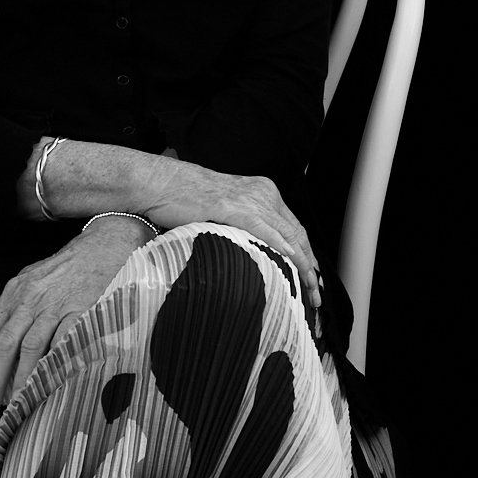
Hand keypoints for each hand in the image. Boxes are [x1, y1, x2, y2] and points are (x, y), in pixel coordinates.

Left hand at [0, 214, 154, 415]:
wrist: (101, 248)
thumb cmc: (61, 270)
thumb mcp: (22, 284)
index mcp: (12, 294)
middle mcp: (30, 299)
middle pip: (4, 343)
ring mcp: (55, 304)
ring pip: (31, 345)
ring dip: (21, 377)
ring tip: (16, 400)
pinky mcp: (81, 310)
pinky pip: (63, 340)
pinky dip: (55, 361)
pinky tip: (49, 380)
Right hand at [133, 162, 321, 316]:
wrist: (161, 183)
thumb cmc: (185, 200)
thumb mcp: (224, 213)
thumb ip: (244, 228)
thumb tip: (254, 256)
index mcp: (263, 193)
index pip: (294, 228)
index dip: (307, 255)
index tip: (313, 278)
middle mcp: (263, 194)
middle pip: (297, 234)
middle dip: (310, 267)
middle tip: (316, 294)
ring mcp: (250, 199)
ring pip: (287, 235)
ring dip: (302, 265)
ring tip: (308, 290)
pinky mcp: (234, 206)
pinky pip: (264, 230)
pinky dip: (281, 247)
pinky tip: (292, 262)